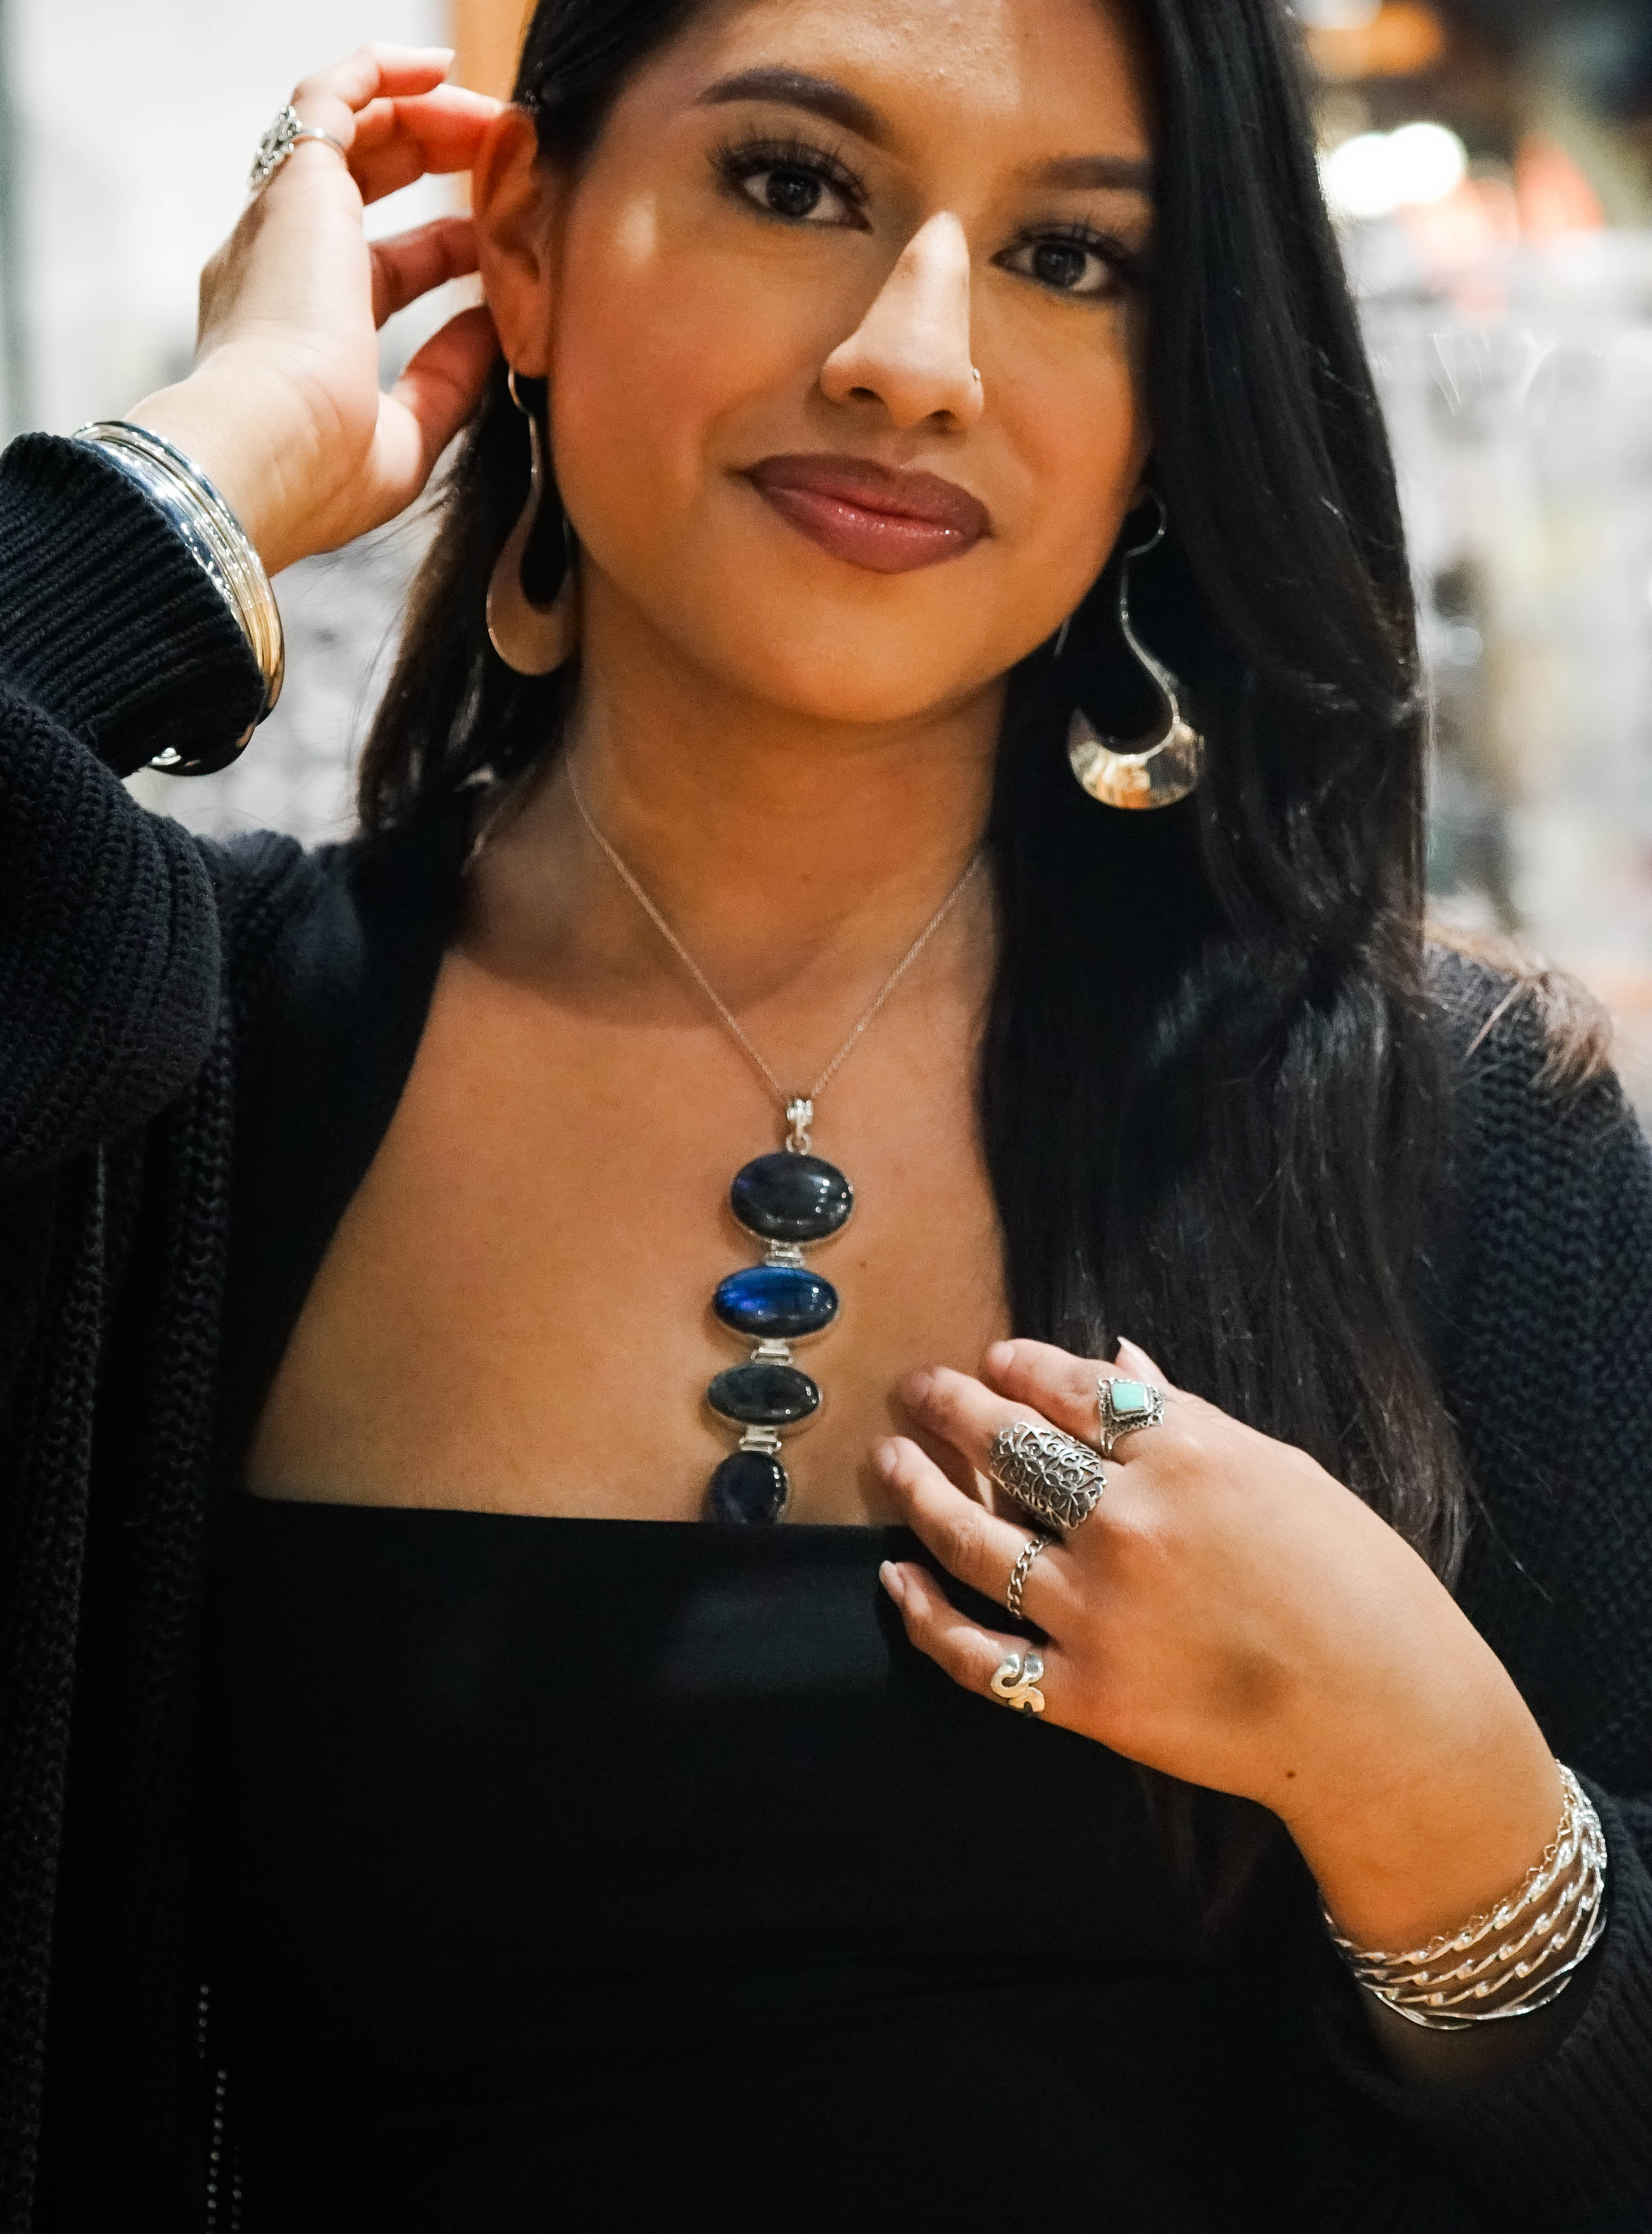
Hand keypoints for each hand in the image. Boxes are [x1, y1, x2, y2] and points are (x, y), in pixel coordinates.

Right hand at [126, 46, 503, 574]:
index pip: (380, 265)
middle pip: (363, 184)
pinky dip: (379, 73)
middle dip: (437, 161)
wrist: (270, 452)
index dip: (447, 248)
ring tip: (491, 118)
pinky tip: (438, 72)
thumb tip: (492, 334)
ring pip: (349, 130)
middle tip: (507, 158)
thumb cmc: (323, 469)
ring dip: (423, 115)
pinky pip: (328, 96)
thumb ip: (447, 383)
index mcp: (300, 329)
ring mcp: (282, 221)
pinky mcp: (294, 186)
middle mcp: (280, 263)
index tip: (506, 247)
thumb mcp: (407, 436)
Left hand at [879, 1337, 1564, 1951]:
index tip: (994, 1358)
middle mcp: (1128, 1524)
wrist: (1387, 1721)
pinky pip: (978, 1651)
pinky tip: (895, 1580)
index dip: (1020, 1367)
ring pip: (972, 1538)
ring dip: (917, 1491)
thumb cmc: (1361, 1588)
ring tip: (888, 1459)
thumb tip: (1118, 1358)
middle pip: (1010, 1446)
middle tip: (919, 1388)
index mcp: (1187, 1456)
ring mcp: (1098, 1612)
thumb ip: (1190, 1418)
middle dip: (953, 1407)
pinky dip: (924, 1614)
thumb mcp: (1286, 1473)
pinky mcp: (1085, 1696)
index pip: (1073, 1391)